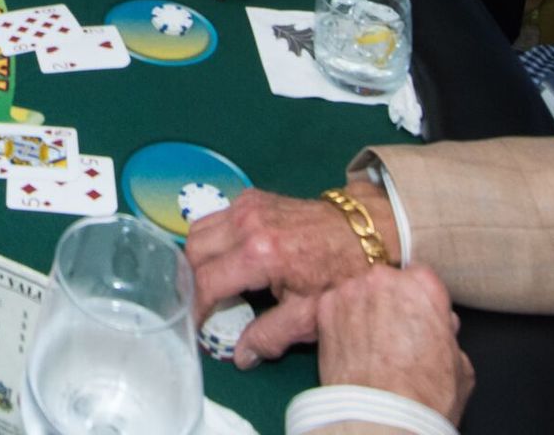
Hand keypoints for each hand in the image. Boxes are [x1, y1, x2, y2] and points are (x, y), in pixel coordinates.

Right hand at [185, 183, 398, 369]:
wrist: (362, 230)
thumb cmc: (338, 272)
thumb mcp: (309, 314)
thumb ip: (270, 335)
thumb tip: (241, 357)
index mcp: (260, 255)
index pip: (206, 282)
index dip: (195, 307)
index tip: (194, 324)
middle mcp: (246, 224)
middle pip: (193, 252)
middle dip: (191, 280)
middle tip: (202, 302)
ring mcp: (246, 206)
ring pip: (198, 230)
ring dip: (198, 257)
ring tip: (211, 280)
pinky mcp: (250, 197)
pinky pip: (216, 217)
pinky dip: (213, 238)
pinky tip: (228, 257)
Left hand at [316, 266, 472, 424]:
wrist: (382, 416)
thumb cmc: (425, 395)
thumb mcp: (460, 363)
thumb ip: (447, 334)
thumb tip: (441, 329)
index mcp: (423, 285)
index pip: (421, 279)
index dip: (420, 302)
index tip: (418, 319)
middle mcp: (385, 278)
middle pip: (387, 282)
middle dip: (389, 302)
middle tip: (393, 335)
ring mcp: (351, 290)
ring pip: (358, 292)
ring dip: (362, 310)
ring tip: (369, 345)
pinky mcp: (324, 308)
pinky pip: (333, 307)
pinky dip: (338, 322)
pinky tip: (349, 347)